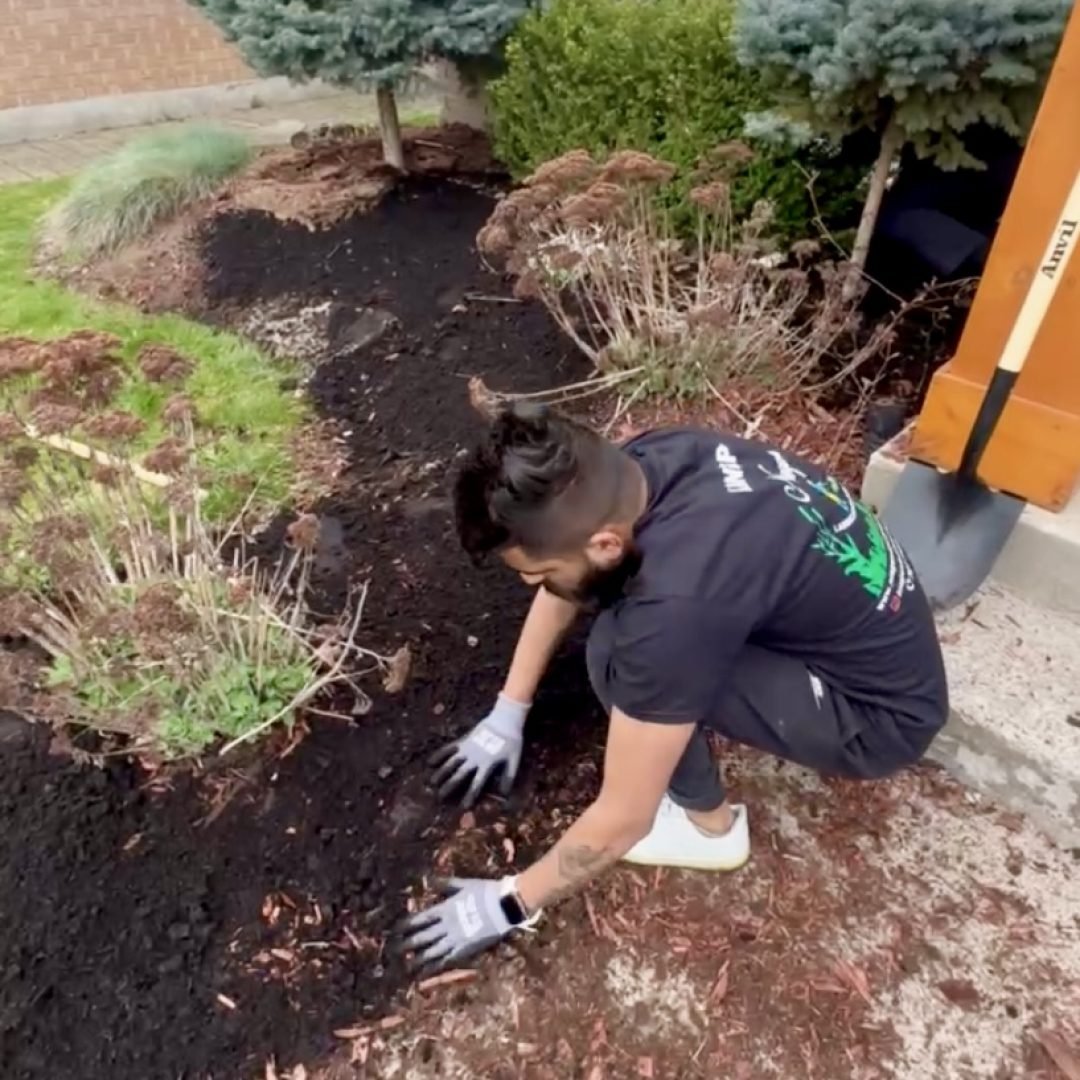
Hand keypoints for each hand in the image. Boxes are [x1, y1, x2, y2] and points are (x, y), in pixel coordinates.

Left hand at [399, 876, 538, 974]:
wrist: (504, 905)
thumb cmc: (485, 892)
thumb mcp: (464, 885)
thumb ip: (446, 884)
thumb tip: (428, 879)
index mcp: (445, 908)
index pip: (421, 918)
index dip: (407, 925)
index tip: (396, 930)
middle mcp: (447, 925)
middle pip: (423, 937)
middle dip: (408, 944)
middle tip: (394, 951)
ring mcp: (455, 938)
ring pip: (432, 951)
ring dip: (418, 959)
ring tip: (406, 966)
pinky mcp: (465, 949)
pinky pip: (447, 960)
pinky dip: (435, 967)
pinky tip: (427, 973)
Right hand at [429, 694, 528, 806]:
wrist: (505, 719)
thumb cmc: (512, 740)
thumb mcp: (514, 760)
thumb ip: (508, 777)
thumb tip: (504, 794)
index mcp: (487, 764)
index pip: (477, 783)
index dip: (470, 795)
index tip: (463, 806)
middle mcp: (475, 758)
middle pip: (460, 774)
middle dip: (449, 786)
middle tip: (439, 798)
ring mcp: (467, 748)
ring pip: (451, 762)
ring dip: (441, 772)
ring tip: (432, 783)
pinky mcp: (464, 740)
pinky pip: (449, 748)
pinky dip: (440, 754)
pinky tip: (430, 762)